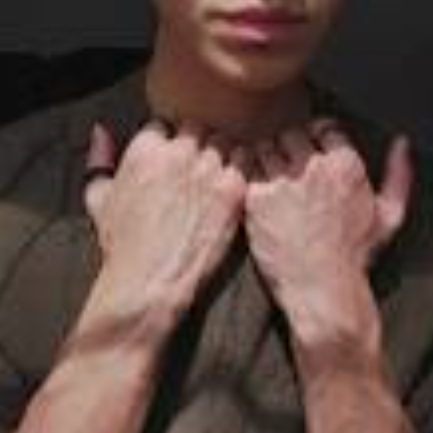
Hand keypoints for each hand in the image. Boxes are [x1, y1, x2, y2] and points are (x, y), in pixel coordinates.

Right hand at [79, 121, 245, 351]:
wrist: (149, 280)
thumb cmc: (123, 243)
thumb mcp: (99, 198)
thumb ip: (99, 160)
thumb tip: (102, 132)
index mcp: (146, 149)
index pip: (166, 125)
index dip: (170, 141)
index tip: (174, 158)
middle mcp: (178, 153)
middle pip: (198, 128)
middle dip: (197, 143)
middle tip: (197, 167)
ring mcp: (207, 170)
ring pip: (224, 141)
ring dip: (221, 153)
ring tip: (216, 176)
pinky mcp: (231, 189)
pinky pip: (245, 160)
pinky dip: (241, 167)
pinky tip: (231, 186)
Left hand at [245, 123, 411, 352]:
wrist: (320, 287)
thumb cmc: (354, 255)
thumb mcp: (389, 216)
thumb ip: (398, 176)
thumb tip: (400, 144)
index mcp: (345, 165)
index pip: (323, 127)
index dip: (315, 136)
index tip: (310, 147)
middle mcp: (312, 168)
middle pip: (291, 134)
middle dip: (290, 146)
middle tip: (288, 166)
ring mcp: (282, 182)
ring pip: (266, 149)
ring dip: (268, 159)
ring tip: (273, 179)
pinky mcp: (257, 198)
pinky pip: (248, 171)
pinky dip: (251, 176)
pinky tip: (259, 191)